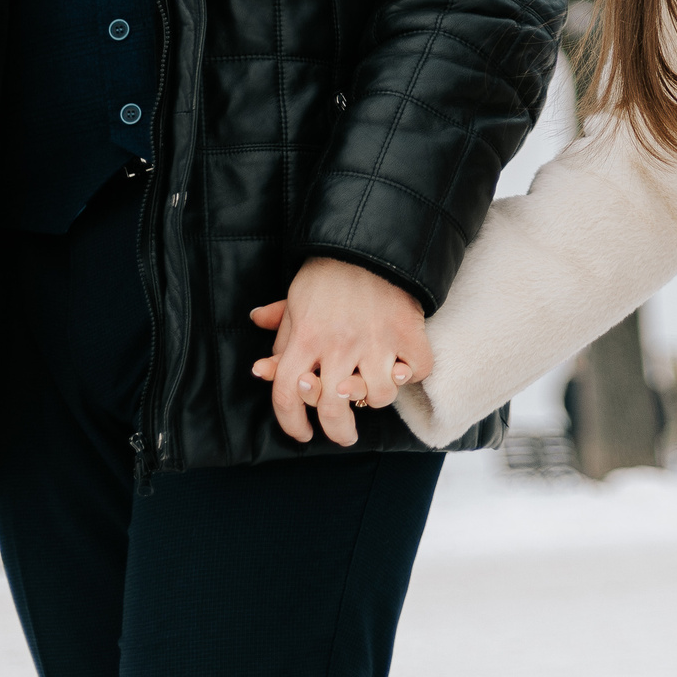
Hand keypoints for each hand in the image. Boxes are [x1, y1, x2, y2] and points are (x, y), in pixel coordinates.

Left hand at [249, 257, 430, 447]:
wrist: (366, 242)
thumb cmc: (328, 273)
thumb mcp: (296, 300)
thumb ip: (282, 339)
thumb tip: (259, 367)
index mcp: (305, 338)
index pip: (288, 395)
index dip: (291, 423)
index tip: (302, 434)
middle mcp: (338, 344)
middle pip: (333, 407)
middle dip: (337, 430)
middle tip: (344, 435)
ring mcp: (375, 339)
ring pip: (379, 396)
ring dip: (376, 398)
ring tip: (373, 392)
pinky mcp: (407, 331)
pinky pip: (416, 370)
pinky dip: (413, 373)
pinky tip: (401, 368)